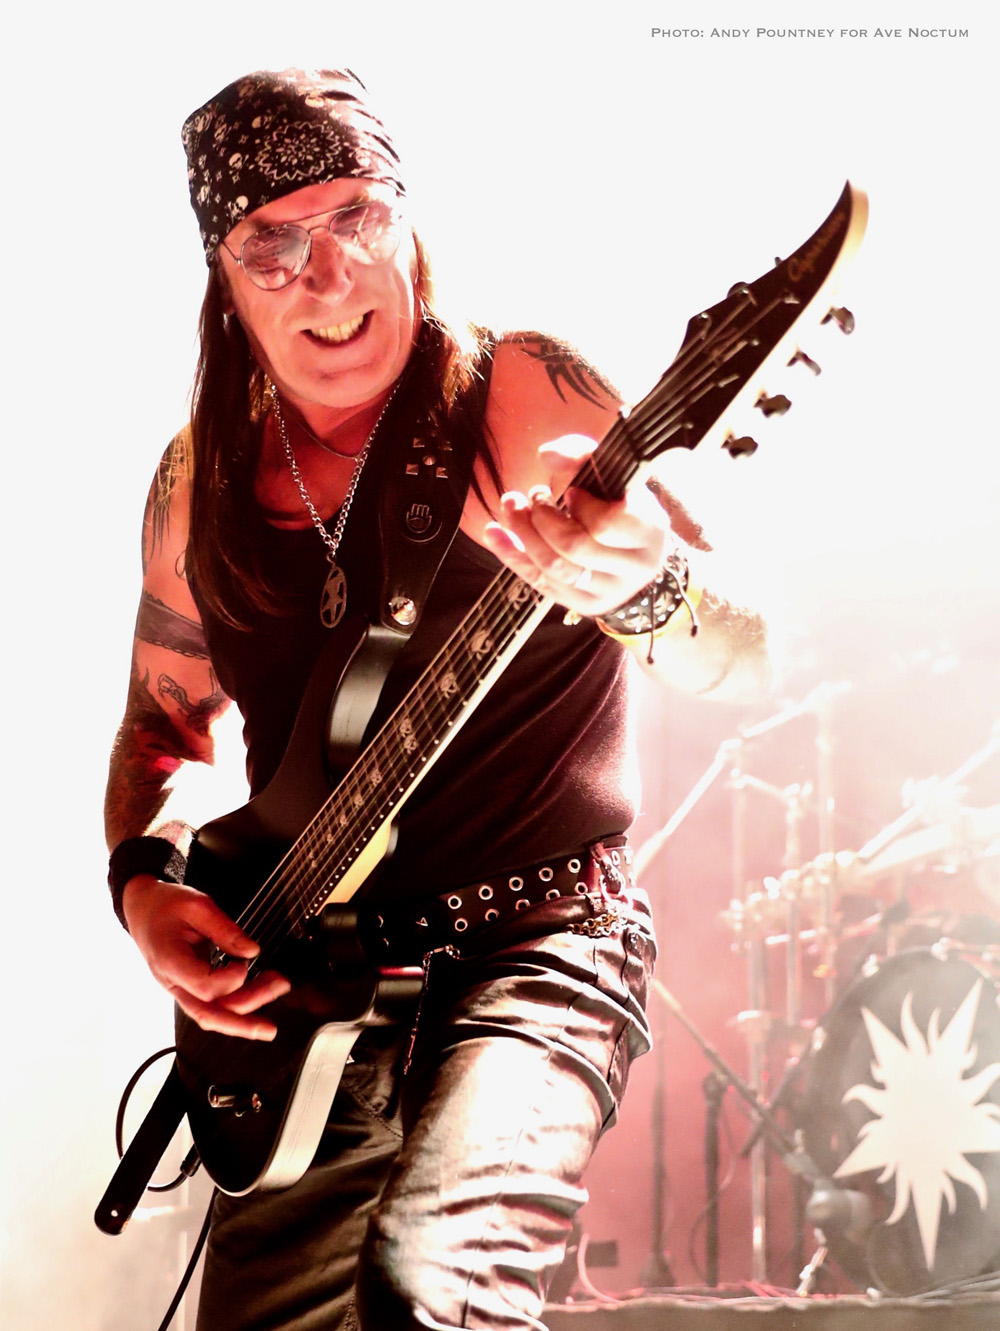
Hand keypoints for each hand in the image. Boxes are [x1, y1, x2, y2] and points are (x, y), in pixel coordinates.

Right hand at [123, 875, 290, 1039]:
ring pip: (210, 1015)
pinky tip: (257, 999)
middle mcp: (173, 982)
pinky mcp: (188, 987)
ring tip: (274, 999)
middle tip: (277, 1000)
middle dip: (245, 1019)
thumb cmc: (164, 906)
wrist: (142, 910)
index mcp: (170, 960)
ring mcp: (179, 988)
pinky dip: (235, 1008)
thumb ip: (224, 929)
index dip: (231, 980)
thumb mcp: (197, 906)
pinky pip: (211, 1006)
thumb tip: (251, 951)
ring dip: (245, 1016)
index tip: (246, 961)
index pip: (203, 986)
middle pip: (208, 1013)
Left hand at [481, 436, 670, 615]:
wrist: (638, 557)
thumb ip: (583, 456)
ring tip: (512, 507)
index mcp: (648, 531)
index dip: (580, 506)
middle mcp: (632, 568)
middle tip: (533, 496)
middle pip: (574, 546)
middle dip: (542, 517)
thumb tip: (545, 454)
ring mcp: (607, 591)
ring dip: (523, 534)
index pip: (606, 523)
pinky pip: (540, 583)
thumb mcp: (615, 477)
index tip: (570, 492)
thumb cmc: (622, 508)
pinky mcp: (583, 604)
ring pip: (554, 567)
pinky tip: (493, 533)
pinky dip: (512, 556)